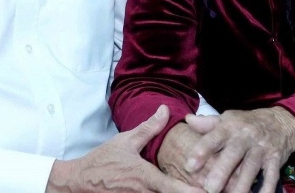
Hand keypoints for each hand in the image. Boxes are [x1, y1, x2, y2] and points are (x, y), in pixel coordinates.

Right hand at [46, 105, 203, 192]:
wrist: (81, 181)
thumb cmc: (103, 160)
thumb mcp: (126, 140)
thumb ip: (149, 127)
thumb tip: (165, 110)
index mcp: (145, 178)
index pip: (172, 188)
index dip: (191, 192)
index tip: (208, 191)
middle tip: (214, 189)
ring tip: (199, 190)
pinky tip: (178, 191)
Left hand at [183, 107, 294, 192]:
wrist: (281, 122)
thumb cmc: (247, 122)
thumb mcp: (228, 119)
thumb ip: (207, 123)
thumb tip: (187, 120)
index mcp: (230, 126)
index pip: (214, 138)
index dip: (202, 150)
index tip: (189, 165)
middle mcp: (246, 136)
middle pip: (233, 154)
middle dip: (221, 171)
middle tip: (209, 188)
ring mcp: (261, 148)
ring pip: (251, 167)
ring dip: (242, 184)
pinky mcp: (275, 159)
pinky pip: (271, 175)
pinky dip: (266, 187)